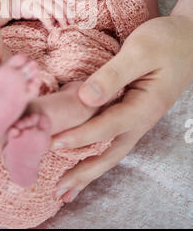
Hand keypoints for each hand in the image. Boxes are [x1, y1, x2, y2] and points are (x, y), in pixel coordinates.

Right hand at [0, 0, 71, 30]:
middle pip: (58, 2)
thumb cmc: (21, 8)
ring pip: (53, 7)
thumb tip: (58, 20)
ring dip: (60, 18)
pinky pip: (42, 14)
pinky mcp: (28, 4)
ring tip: (64, 27)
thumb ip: (47, 10)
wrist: (3, 6)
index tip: (73, 18)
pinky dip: (49, 23)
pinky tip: (51, 29)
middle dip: (67, 13)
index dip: (68, 7)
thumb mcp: (36, 7)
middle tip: (71, 23)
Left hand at [50, 15, 192, 202]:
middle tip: (58, 190)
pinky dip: (95, 153)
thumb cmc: (165, 42)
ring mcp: (137, 119)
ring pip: (111, 151)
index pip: (107, 127)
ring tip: (68, 189)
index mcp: (144, 106)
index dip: (79, 136)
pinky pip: (111, 138)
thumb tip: (85, 98)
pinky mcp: (131, 112)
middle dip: (84, 172)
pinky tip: (82, 159)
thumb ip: (113, 75)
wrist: (187, 40)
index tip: (52, 142)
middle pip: (110, 153)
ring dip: (89, 170)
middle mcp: (141, 120)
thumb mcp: (140, 52)